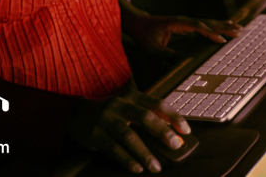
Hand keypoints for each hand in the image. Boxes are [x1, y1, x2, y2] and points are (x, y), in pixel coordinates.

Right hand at [67, 87, 190, 172]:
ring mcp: (107, 119)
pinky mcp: (95, 134)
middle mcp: (120, 105)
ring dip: (144, 153)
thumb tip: (173, 135)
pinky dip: (127, 160)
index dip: (173, 116)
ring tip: (156, 167)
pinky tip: (137, 168)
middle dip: (162, 131)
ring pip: (129, 136)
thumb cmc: (113, 113)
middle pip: (144, 117)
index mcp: (133, 96)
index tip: (186, 130)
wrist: (79, 114)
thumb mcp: (130, 107)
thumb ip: (148, 117)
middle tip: (175, 145)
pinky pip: (113, 149)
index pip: (157, 104)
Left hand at [127, 15, 242, 54]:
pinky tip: (225, 27)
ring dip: (224, 25)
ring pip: (208, 22)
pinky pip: (205, 25)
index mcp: (177, 23)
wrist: (138, 23)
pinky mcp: (186, 25)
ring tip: (239, 28)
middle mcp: (184, 20)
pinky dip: (217, 26)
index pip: (197, 27)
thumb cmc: (144, 35)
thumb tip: (183, 62)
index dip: (210, 32)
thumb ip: (167, 54)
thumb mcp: (152, 48)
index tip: (221, 40)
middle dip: (224, 27)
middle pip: (207, 22)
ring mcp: (186, 21)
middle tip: (239, 32)